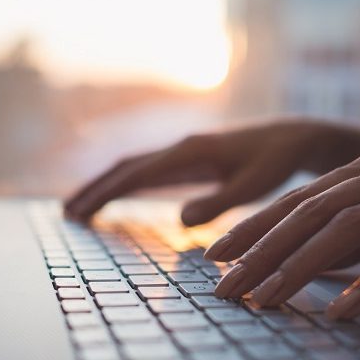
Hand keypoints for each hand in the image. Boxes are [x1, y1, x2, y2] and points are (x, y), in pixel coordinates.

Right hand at [65, 119, 359, 225]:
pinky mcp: (190, 159)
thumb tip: (180, 220)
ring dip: (106, 186)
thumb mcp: (255, 185)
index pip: (137, 173)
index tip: (80, 211)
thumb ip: (220, 202)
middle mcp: (181, 148)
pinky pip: (150, 172)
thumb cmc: (277, 162)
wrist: (292, 138)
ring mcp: (184, 152)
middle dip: (96, 189)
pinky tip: (119, 197)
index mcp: (191, 152)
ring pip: (134, 167)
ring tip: (81, 208)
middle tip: (67, 213)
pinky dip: (127, 185)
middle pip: (126, 167)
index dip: (106, 193)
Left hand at [207, 148, 359, 318]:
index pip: (295, 200)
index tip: (216, 255)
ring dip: (301, 267)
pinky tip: (344, 311)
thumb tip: (301, 263)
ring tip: (266, 301)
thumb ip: (349, 231)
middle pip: (309, 213)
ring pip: (347, 229)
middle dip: (261, 251)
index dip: (252, 226)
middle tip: (225, 286)